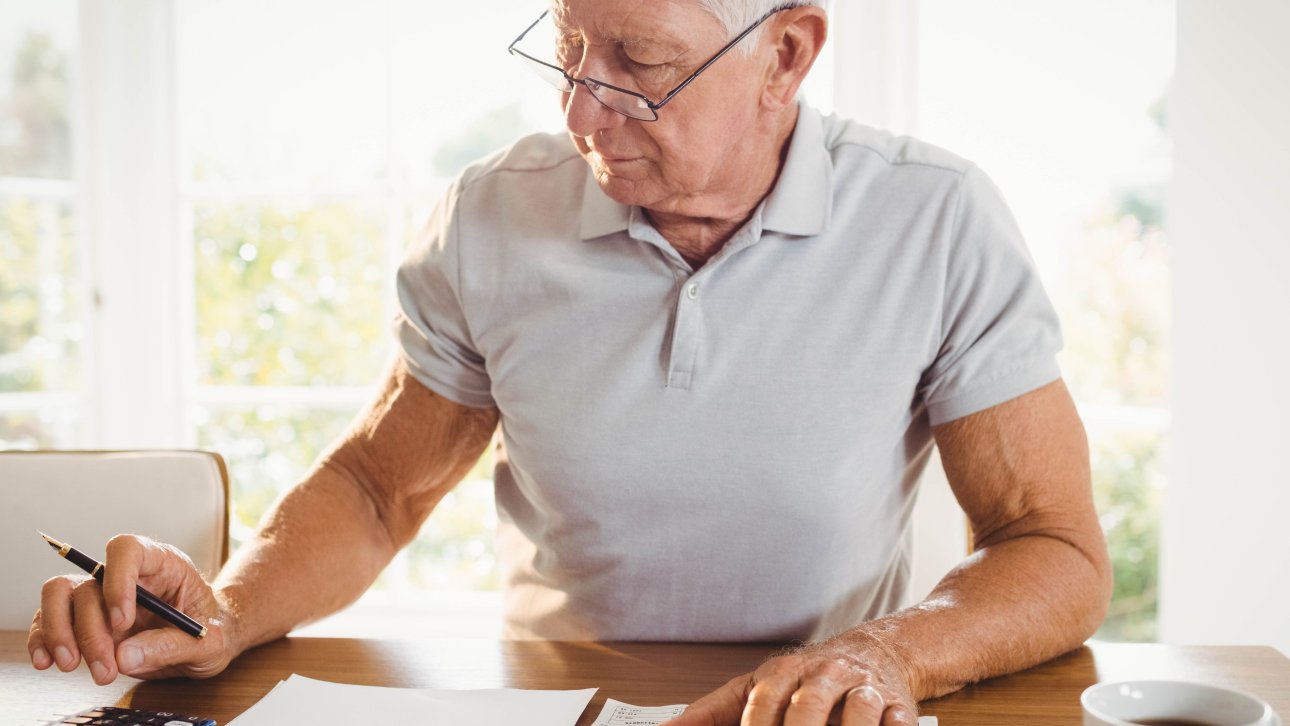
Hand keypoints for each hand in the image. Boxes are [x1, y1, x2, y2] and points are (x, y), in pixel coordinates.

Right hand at [27, 534, 237, 684]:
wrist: (206, 643)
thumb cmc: (212, 631)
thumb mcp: (210, 641)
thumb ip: (175, 645)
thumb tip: (125, 656)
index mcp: (162, 564)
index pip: (127, 549)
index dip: (117, 580)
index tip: (122, 621)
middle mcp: (126, 575)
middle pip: (90, 584)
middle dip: (91, 630)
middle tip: (106, 666)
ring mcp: (102, 596)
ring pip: (61, 596)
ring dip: (61, 633)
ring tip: (74, 666)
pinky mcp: (86, 620)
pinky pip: (52, 620)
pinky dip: (43, 640)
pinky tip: (48, 662)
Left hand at [663, 637, 918, 725]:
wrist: (875, 651)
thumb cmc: (805, 679)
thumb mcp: (755, 687)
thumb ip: (711, 713)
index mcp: (785, 672)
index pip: (764, 699)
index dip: (756, 725)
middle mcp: (824, 676)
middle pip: (810, 703)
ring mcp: (863, 689)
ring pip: (859, 709)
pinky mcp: (898, 705)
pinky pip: (898, 720)